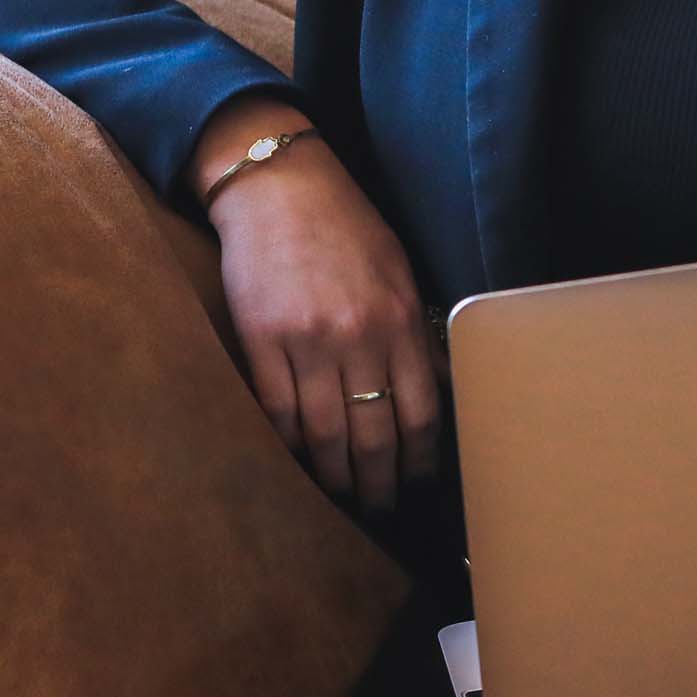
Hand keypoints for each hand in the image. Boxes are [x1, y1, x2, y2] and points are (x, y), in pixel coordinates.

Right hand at [202, 130, 446, 513]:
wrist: (278, 185)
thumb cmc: (344, 226)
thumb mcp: (397, 271)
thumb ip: (413, 332)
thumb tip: (434, 391)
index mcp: (398, 320)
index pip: (420, 414)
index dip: (421, 462)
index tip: (420, 484)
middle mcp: (358, 336)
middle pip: (374, 437)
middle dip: (379, 485)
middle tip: (380, 510)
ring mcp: (308, 341)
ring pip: (325, 436)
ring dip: (334, 478)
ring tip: (340, 498)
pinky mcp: (262, 340)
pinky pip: (278, 412)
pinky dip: (289, 446)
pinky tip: (298, 462)